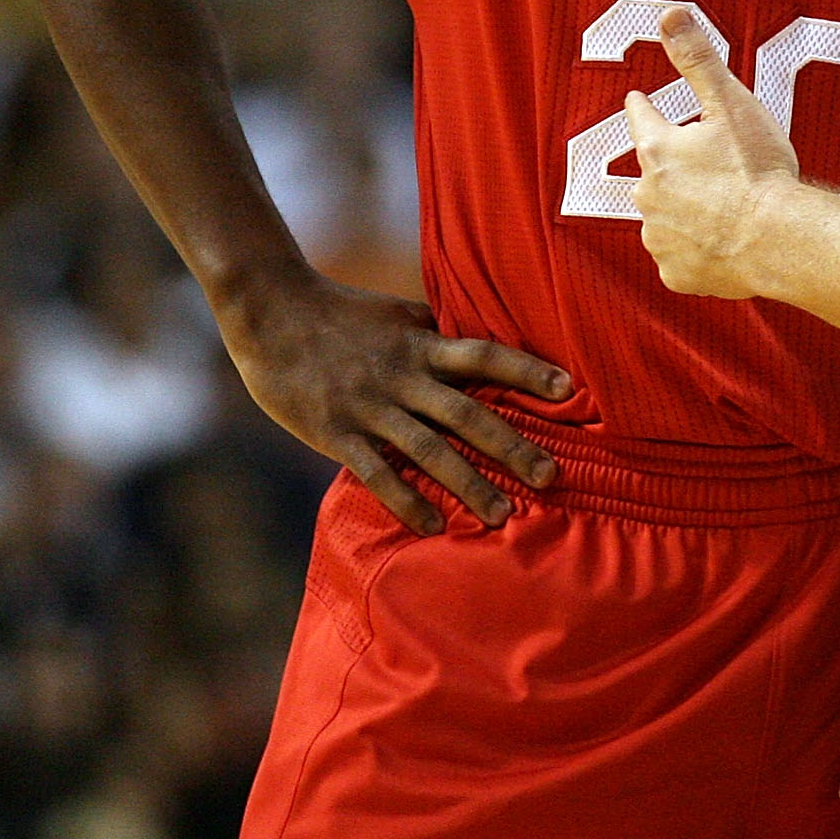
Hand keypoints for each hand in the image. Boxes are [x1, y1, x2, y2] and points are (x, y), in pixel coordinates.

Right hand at [216, 263, 570, 536]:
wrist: (271, 313)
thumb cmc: (341, 314)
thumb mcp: (397, 316)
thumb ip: (438, 335)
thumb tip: (486, 346)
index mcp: (421, 343)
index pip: (485, 355)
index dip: (526, 371)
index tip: (569, 388)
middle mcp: (403, 375)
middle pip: (468, 414)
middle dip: (512, 447)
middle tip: (552, 477)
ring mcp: (370, 406)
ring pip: (429, 451)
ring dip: (470, 485)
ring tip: (505, 515)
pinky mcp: (336, 432)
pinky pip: (378, 473)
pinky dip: (408, 501)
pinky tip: (436, 525)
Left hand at [627, 8, 798, 300]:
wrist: (779, 239)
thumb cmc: (758, 170)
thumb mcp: (730, 104)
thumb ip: (697, 59)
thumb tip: (668, 14)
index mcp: (658, 151)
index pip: (641, 118)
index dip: (644, 106)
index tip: (640, 100)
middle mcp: (647, 195)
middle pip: (654, 172)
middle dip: (674, 166)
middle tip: (707, 164)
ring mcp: (659, 238)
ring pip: (664, 217)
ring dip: (683, 210)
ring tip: (719, 207)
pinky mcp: (676, 273)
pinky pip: (680, 257)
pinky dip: (696, 249)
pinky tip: (722, 242)